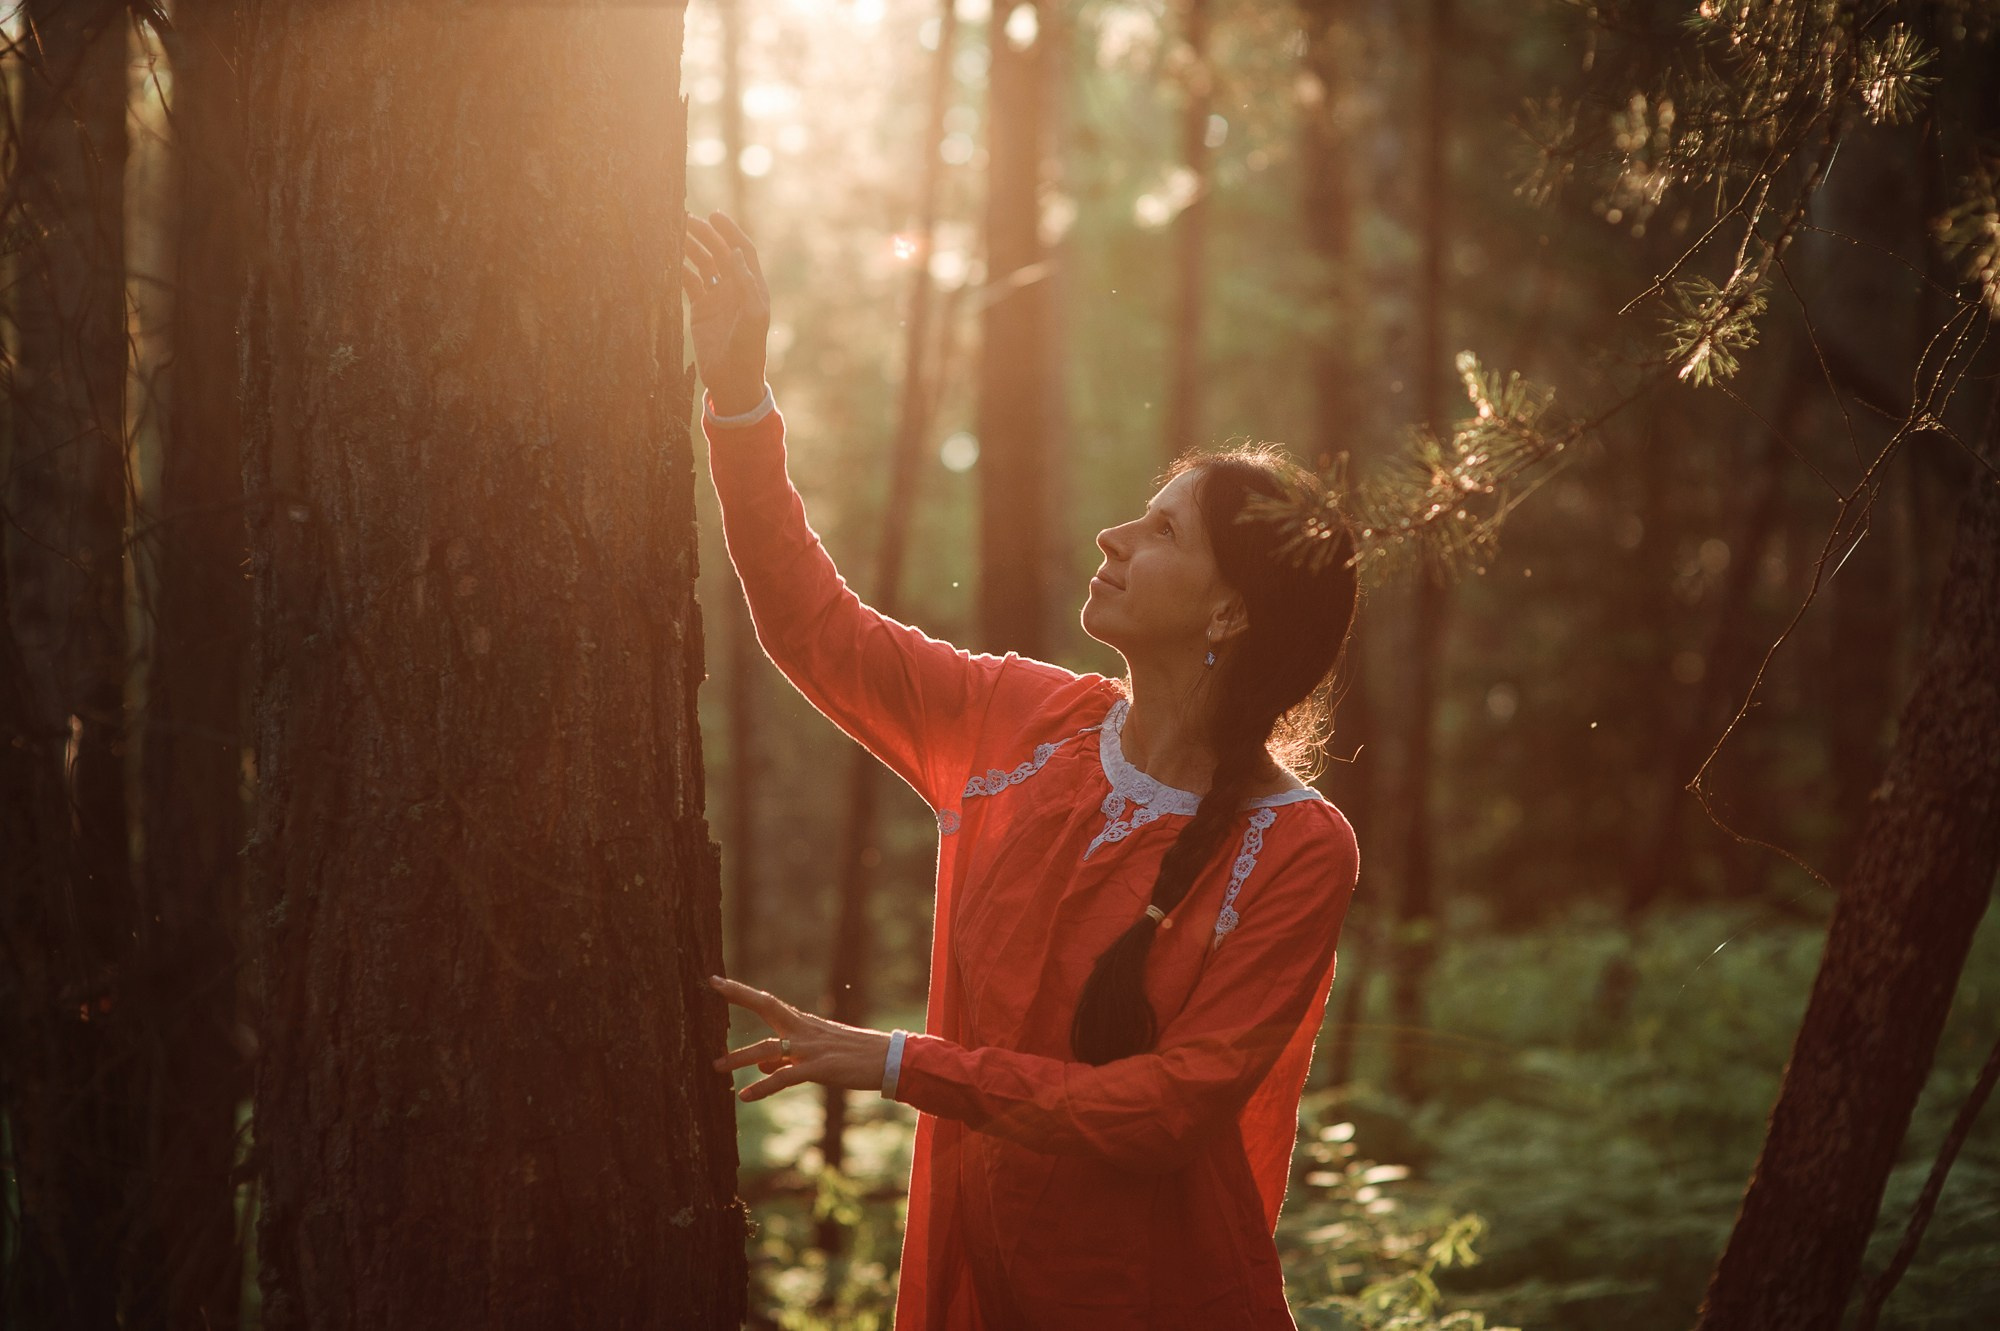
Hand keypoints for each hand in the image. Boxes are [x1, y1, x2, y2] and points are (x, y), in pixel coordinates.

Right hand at [683, 211, 770, 416]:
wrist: (732, 381)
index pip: (742, 251)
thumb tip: (735, 252)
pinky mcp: (701, 310)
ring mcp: (717, 299)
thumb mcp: (752, 318)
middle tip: (685, 219)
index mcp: (752, 288)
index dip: (730, 231)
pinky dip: (679, 270)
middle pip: (720, 253)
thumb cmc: (748, 352)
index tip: (714, 215)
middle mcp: (735, 289)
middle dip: (705, 235)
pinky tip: (666, 258)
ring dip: (690, 249)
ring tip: (672, 233)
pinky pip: (689, 283)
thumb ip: (746, 284)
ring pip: (702, 265)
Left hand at [708, 975, 892, 1103]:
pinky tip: (745, 1097)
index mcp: (803, 1023)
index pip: (768, 1002)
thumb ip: (784, 1058)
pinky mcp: (819, 1068)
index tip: (717, 981)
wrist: (888, 1059)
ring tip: (716, 1067)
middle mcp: (803, 1030)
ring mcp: (810, 1048)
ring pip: (768, 1047)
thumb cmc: (853, 1056)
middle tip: (713, 985)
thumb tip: (758, 1067)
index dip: (742, 992)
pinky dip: (763, 1087)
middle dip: (739, 995)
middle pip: (767, 1006)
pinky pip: (785, 1077)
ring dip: (739, 1057)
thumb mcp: (816, 1054)